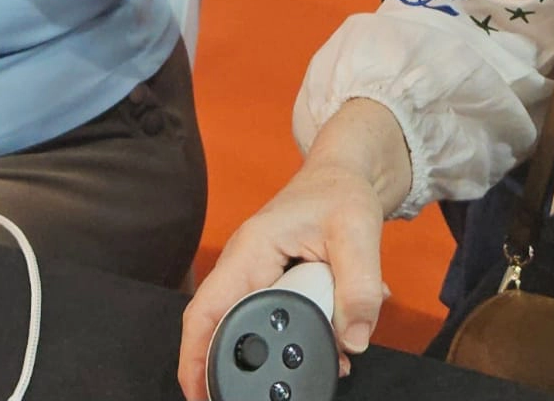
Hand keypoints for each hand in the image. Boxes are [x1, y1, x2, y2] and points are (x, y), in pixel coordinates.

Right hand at [178, 154, 389, 399]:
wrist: (346, 174)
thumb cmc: (341, 191)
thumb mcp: (358, 233)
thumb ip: (358, 287)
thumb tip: (352, 340)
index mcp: (251, 250)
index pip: (206, 310)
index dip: (194, 357)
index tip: (199, 393)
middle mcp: (245, 264)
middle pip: (225, 327)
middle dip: (250, 362)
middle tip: (272, 388)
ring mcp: (257, 274)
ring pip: (258, 327)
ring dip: (288, 346)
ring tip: (327, 357)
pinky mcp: (276, 282)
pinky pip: (279, 318)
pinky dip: (306, 332)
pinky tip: (336, 337)